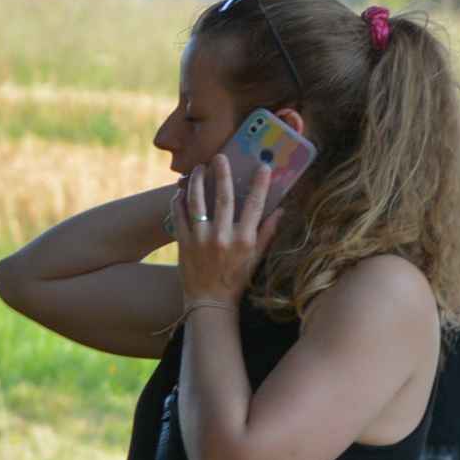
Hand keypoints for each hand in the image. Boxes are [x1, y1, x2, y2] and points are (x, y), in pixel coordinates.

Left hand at [174, 152, 277, 310]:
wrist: (209, 301)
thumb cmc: (236, 279)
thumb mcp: (256, 258)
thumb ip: (267, 232)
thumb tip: (281, 210)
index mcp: (244, 239)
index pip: (254, 205)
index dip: (259, 184)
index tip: (262, 166)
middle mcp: (222, 237)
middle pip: (223, 197)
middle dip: (222, 174)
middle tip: (219, 157)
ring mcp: (200, 239)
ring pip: (197, 202)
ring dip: (196, 182)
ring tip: (197, 169)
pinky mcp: (183, 243)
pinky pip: (179, 216)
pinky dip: (179, 201)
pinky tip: (180, 191)